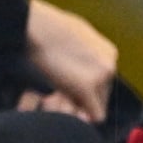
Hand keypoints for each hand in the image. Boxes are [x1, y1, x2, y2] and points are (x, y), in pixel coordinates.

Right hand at [26, 0, 117, 123]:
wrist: (33, 25)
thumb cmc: (45, 28)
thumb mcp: (75, 34)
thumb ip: (84, 52)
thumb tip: (80, 69)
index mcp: (109, 52)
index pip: (105, 83)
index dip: (86, 89)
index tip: (67, 87)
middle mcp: (110, 64)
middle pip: (103, 96)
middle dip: (83, 100)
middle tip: (57, 95)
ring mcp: (101, 76)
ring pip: (98, 107)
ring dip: (78, 107)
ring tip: (54, 96)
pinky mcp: (87, 87)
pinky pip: (95, 116)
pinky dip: (79, 116)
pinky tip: (59, 103)